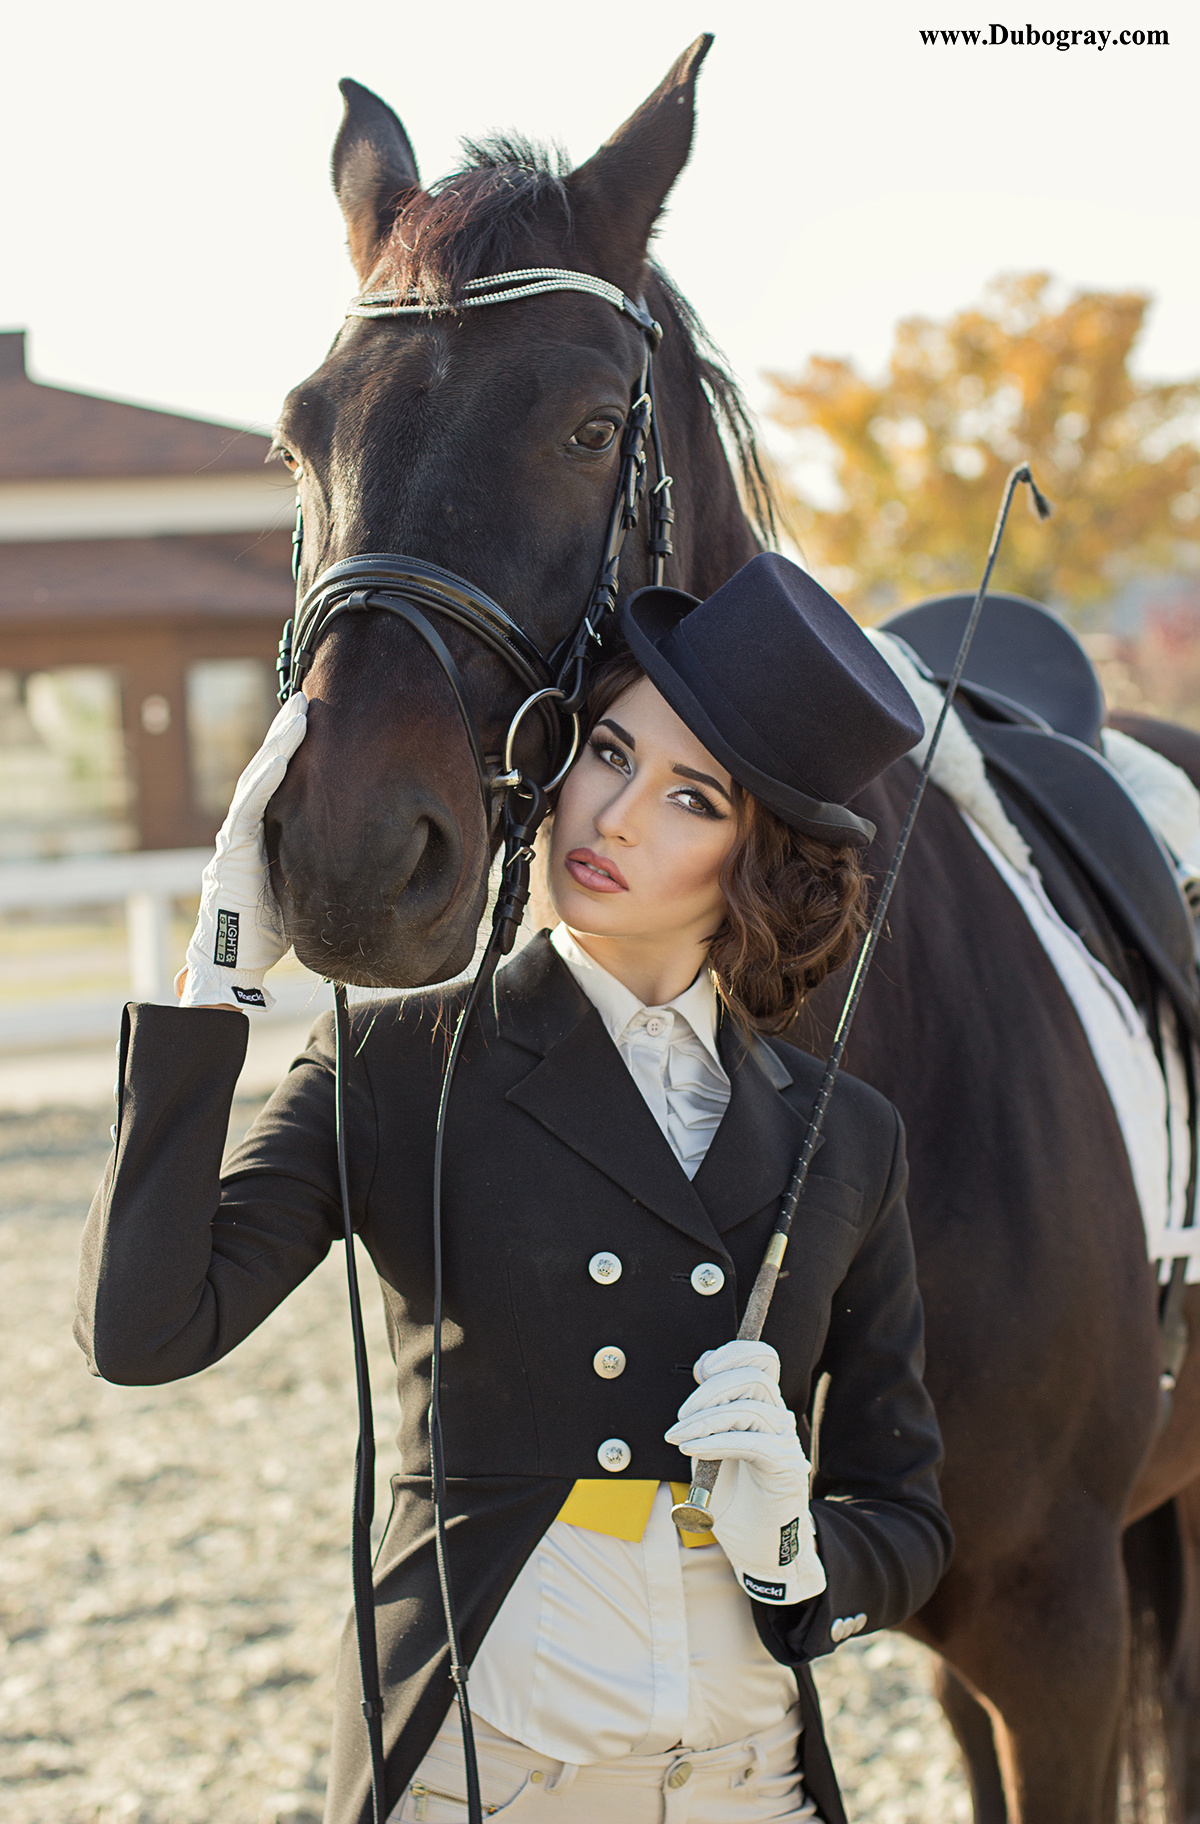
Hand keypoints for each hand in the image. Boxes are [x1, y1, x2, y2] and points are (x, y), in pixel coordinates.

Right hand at [179, 694, 307, 1010]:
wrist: (232, 966)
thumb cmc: (270, 932)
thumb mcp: (303, 888)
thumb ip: (317, 863)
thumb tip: (360, 847)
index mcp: (265, 835)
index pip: (282, 784)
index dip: (296, 752)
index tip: (318, 721)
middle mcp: (247, 829)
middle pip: (270, 772)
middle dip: (287, 735)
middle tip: (308, 700)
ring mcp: (237, 837)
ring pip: (259, 779)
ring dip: (278, 743)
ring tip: (298, 711)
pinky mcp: (233, 849)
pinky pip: (252, 803)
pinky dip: (267, 774)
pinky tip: (284, 750)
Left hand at [664, 1339, 825, 1605]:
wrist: (755, 1550)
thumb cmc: (733, 1500)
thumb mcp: (711, 1446)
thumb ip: (708, 1411)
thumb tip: (702, 1369)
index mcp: (762, 1407)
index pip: (762, 1358)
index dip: (732, 1352)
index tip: (701, 1370)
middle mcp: (778, 1419)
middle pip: (754, 1375)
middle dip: (711, 1388)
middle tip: (681, 1416)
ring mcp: (784, 1442)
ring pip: (750, 1406)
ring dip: (705, 1418)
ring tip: (678, 1438)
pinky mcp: (785, 1468)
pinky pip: (750, 1441)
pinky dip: (715, 1441)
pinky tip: (690, 1449)